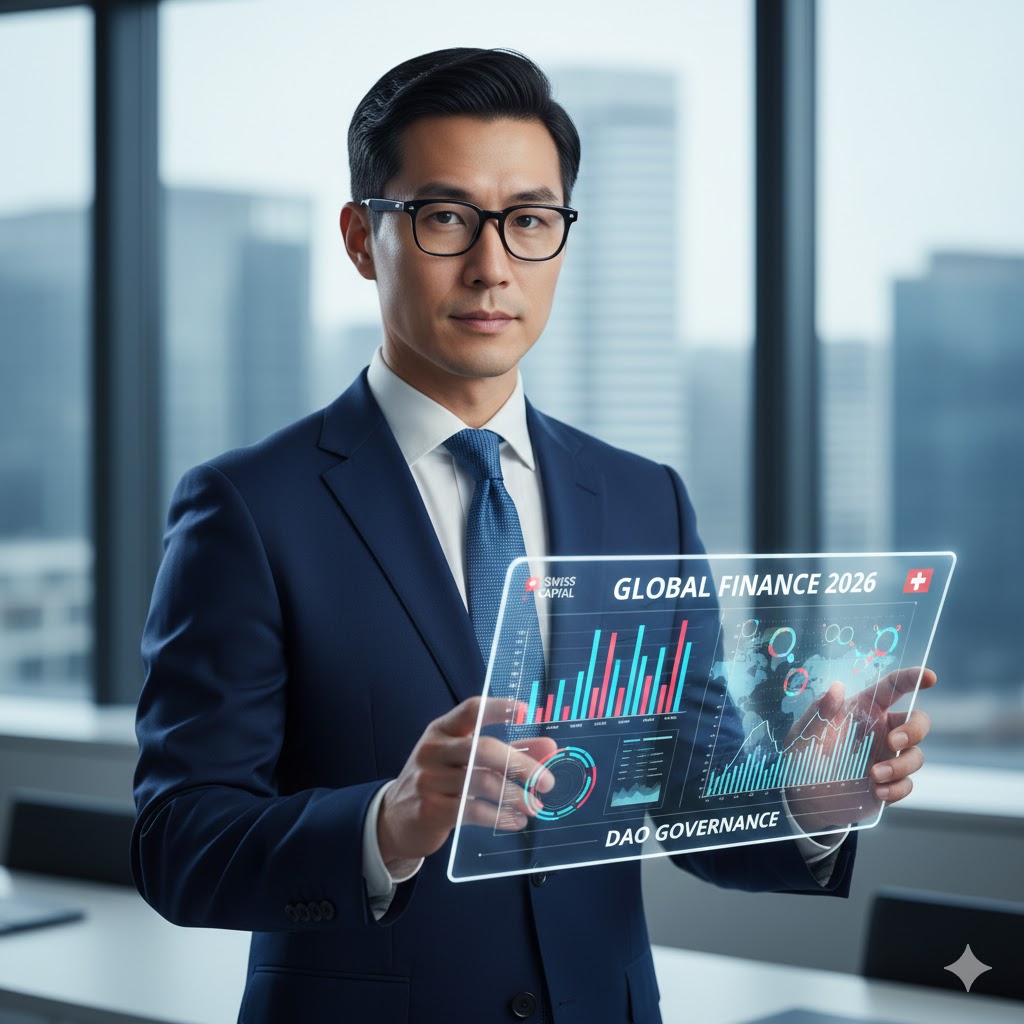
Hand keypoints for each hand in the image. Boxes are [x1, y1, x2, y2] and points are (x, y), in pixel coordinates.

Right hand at [377, 696, 556, 865]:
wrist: (396, 818)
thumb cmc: (440, 782)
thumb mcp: (468, 761)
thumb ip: (510, 752)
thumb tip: (550, 748)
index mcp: (442, 730)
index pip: (471, 710)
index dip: (498, 707)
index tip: (526, 710)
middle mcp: (433, 750)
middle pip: (484, 749)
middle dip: (521, 765)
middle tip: (547, 782)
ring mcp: (428, 780)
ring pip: (482, 782)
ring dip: (515, 796)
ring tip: (535, 806)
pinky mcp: (430, 809)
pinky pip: (472, 811)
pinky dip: (500, 816)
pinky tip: (516, 821)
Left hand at [782, 667, 934, 834]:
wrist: (802, 797)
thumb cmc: (802, 755)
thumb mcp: (805, 732)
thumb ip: (820, 711)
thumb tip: (837, 687)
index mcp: (864, 709)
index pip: (893, 687)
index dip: (912, 678)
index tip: (929, 677)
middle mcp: (881, 730)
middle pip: (918, 721)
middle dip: (915, 730)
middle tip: (894, 742)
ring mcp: (887, 757)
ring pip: (916, 756)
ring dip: (900, 766)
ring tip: (874, 775)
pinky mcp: (889, 783)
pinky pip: (908, 784)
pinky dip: (897, 789)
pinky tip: (878, 792)